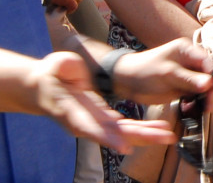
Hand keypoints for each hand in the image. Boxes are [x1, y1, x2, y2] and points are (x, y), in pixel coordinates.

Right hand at [29, 51, 178, 153]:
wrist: (44, 89)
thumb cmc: (50, 75)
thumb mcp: (55, 65)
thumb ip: (62, 66)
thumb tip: (69, 64)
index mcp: (71, 111)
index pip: (89, 126)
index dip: (106, 137)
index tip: (123, 146)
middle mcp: (85, 123)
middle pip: (114, 134)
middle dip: (138, 137)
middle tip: (162, 138)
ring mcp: (95, 123)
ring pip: (123, 133)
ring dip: (146, 135)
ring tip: (168, 136)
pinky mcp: (103, 120)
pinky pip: (125, 127)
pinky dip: (142, 129)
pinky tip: (160, 130)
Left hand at [114, 38, 212, 105]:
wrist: (127, 82)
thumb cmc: (145, 71)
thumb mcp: (167, 74)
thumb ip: (188, 79)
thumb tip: (209, 83)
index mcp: (186, 50)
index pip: (206, 60)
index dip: (212, 73)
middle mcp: (188, 61)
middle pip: (207, 74)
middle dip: (210, 88)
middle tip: (210, 103)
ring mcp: (186, 75)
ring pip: (202, 86)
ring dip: (205, 97)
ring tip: (205, 109)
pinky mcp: (182, 87)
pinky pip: (194, 95)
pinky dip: (197, 102)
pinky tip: (197, 109)